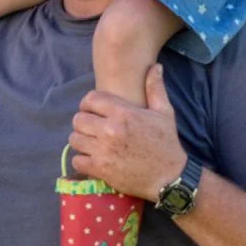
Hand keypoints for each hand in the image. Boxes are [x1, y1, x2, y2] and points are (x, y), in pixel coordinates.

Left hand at [68, 64, 186, 200]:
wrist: (170, 178)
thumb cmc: (166, 144)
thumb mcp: (164, 113)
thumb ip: (155, 88)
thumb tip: (155, 66)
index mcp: (123, 113)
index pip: (90, 99)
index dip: (89, 104)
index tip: (93, 111)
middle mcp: (110, 130)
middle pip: (78, 119)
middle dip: (84, 122)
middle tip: (92, 128)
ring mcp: (103, 151)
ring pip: (74, 139)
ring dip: (81, 141)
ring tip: (91, 143)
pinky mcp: (101, 170)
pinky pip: (77, 160)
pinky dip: (82, 160)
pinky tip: (92, 159)